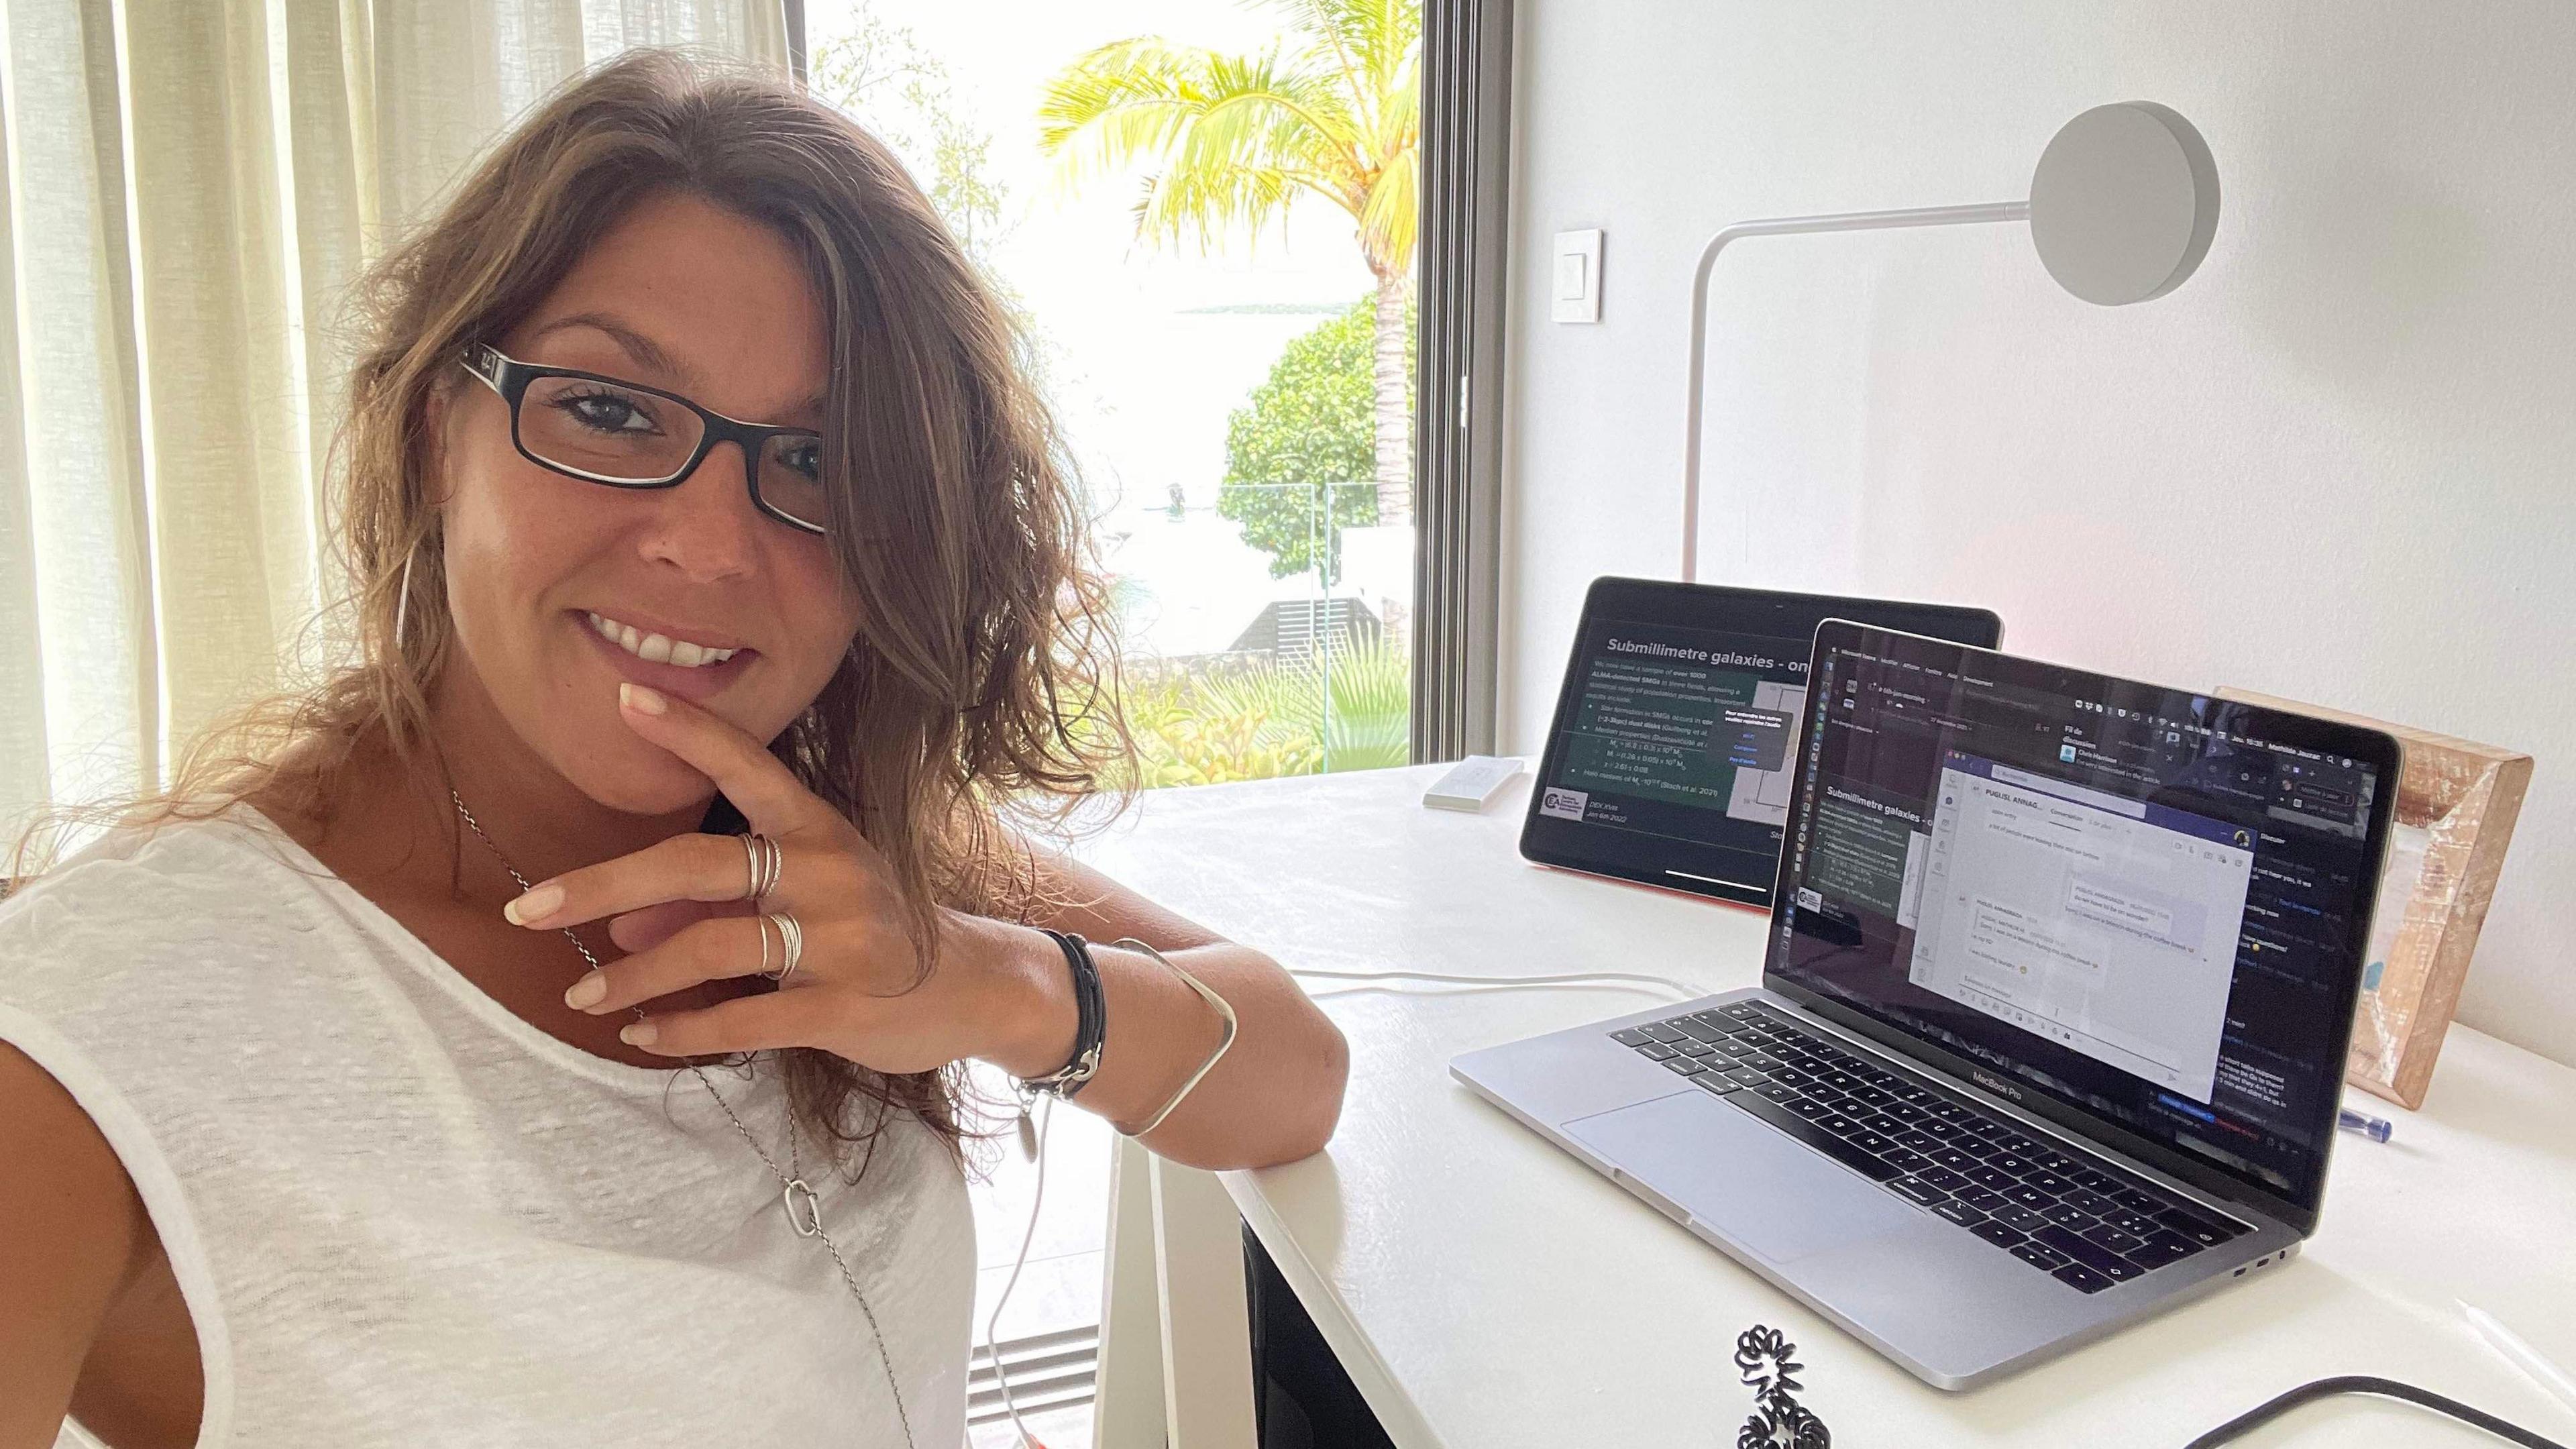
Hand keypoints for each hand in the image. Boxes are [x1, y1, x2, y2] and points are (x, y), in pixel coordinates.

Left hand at [499, 681, 1074, 1075]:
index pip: (748, 767)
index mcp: (818, 828)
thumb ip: (714, 907)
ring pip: (709, 950)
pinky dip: (681, 1031)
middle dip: (603, 885)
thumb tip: (622, 929)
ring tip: (581, 996)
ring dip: (632, 977)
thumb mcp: (802, 900)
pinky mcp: (842, 1004)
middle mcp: (828, 870)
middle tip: (529, 910)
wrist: (975, 986)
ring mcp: (839, 938)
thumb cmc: (875, 930)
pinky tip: (642, 1037)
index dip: (689, 731)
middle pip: (697, 865)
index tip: (624, 699)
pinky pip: (742, 1018)